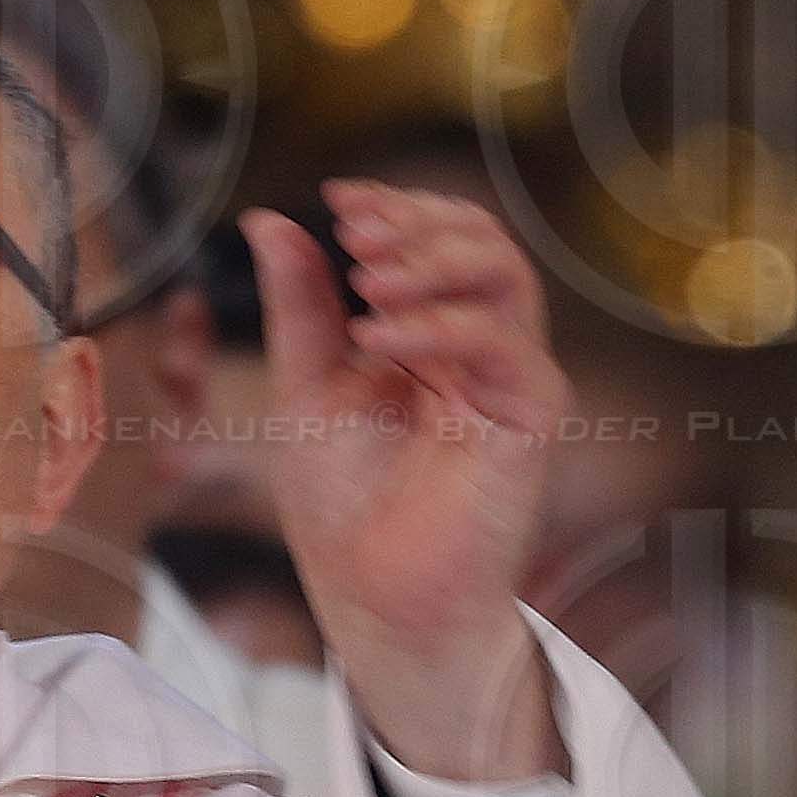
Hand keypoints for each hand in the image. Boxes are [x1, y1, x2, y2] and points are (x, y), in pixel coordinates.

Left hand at [248, 183, 567, 784]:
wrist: (372, 599)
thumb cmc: (346, 507)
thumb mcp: (306, 387)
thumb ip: (300, 307)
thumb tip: (268, 221)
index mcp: (433, 336)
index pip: (441, 240)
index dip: (397, 208)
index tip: (337, 197)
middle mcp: (480, 350)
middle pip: (484, 243)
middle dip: (419, 222)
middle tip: (354, 228)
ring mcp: (509, 381)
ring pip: (506, 278)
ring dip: (433, 261)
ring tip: (365, 276)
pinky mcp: (528, 420)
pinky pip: (505, 348)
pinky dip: (441, 327)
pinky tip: (377, 336)